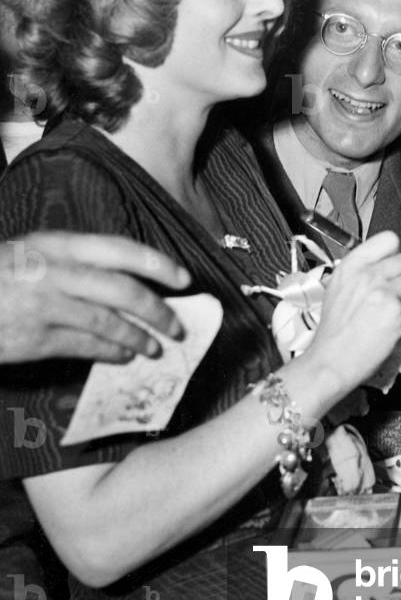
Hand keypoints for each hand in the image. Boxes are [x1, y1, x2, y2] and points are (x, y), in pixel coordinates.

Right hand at [0, 232, 189, 364]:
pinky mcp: (35, 339)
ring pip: (108, 323)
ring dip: (139, 337)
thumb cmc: (3, 274)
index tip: (184, 278)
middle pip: (123, 290)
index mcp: (59, 244)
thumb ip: (78, 260)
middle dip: (158, 311)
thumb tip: (129, 278)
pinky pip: (85, 347)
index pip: (121, 250)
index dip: (158, 264)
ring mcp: (46, 307)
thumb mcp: (37, 251)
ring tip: (155, 347)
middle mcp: (56, 272)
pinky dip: (111, 352)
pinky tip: (124, 356)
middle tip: (176, 325)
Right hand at [307, 231, 400, 393]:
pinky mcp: (395, 309)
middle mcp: (366, 273)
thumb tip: (387, 263)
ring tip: (385, 312)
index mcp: (351, 265)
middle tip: (387, 295)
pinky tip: (387, 325)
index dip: (394, 253)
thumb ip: (362, 271)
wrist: (331, 361)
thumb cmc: (335, 331)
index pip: (389, 239)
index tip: (390, 266)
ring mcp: (382, 290)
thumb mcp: (339, 288)